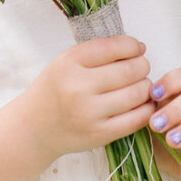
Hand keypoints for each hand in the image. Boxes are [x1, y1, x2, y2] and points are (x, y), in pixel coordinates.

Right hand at [26, 35, 154, 158]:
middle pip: (131, 70)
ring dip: (146, 86)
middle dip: (142, 66)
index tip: (136, 49)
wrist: (34, 128)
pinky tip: (141, 103)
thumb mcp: (66, 62)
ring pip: (138, 93)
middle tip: (139, 68)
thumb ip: (98, 51)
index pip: (114, 47)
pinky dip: (147, 108)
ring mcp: (89, 113)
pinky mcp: (99, 134)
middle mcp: (78, 87)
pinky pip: (137, 118)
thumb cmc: (56, 90)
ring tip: (138, 85)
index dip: (133, 46)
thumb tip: (139, 48)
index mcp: (69, 63)